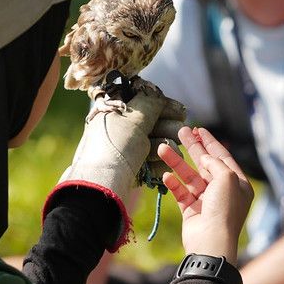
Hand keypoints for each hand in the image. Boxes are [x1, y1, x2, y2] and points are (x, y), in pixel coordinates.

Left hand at [55, 89, 185, 247]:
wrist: (101, 186)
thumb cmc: (115, 147)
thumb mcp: (133, 118)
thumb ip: (150, 103)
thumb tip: (160, 97)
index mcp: (111, 112)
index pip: (141, 102)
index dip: (162, 105)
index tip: (180, 111)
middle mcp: (117, 129)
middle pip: (150, 123)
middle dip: (167, 125)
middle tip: (182, 130)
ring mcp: (124, 151)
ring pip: (151, 142)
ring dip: (166, 144)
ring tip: (175, 150)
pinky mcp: (130, 170)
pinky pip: (149, 162)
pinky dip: (159, 162)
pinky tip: (167, 165)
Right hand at [158, 126, 253, 265]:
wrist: (211, 242)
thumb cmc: (224, 209)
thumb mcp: (227, 178)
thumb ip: (215, 163)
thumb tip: (205, 157)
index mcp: (238, 184)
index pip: (223, 157)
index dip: (211, 142)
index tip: (199, 129)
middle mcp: (223, 191)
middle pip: (205, 164)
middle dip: (193, 147)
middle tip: (181, 131)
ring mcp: (206, 201)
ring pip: (190, 176)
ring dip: (177, 163)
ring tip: (163, 148)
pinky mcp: (191, 211)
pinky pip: (181, 192)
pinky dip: (174, 183)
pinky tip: (166, 175)